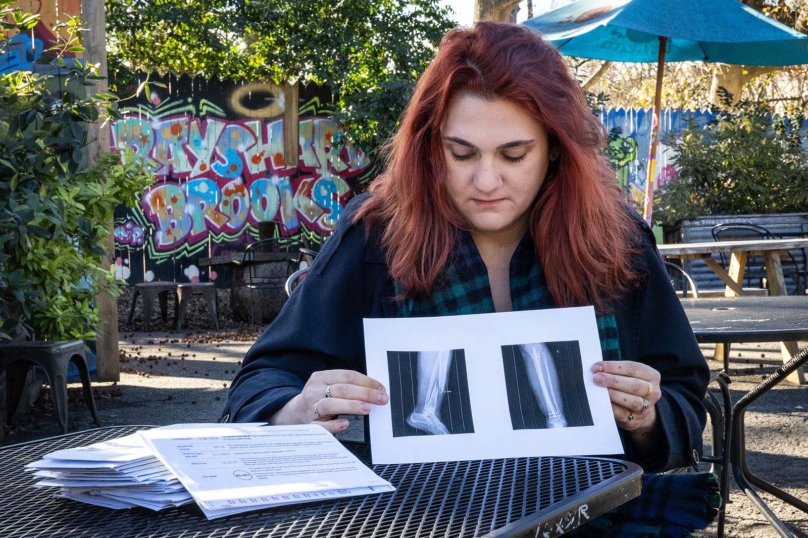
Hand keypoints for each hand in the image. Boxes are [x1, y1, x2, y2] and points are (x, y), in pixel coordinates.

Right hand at [269, 369, 388, 433]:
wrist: (291, 414)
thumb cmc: (316, 399)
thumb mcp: (327, 387)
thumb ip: (346, 386)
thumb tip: (375, 390)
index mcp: (320, 377)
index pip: (347, 376)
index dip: (366, 381)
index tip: (381, 388)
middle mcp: (314, 390)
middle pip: (342, 389)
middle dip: (365, 393)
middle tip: (382, 399)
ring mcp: (310, 407)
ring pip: (331, 404)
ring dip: (351, 406)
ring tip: (367, 409)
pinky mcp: (307, 424)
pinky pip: (320, 426)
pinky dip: (333, 425)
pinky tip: (345, 424)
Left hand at [592, 361, 660, 435]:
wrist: (641, 414)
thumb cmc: (630, 389)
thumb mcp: (629, 377)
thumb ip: (617, 372)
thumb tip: (597, 370)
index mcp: (652, 376)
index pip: (633, 368)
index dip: (613, 366)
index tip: (597, 367)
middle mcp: (652, 392)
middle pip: (635, 385)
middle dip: (613, 381)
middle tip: (596, 378)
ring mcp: (646, 408)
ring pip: (633, 401)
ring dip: (614, 394)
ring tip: (599, 390)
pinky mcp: (635, 420)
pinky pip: (623, 414)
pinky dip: (612, 407)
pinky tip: (602, 402)